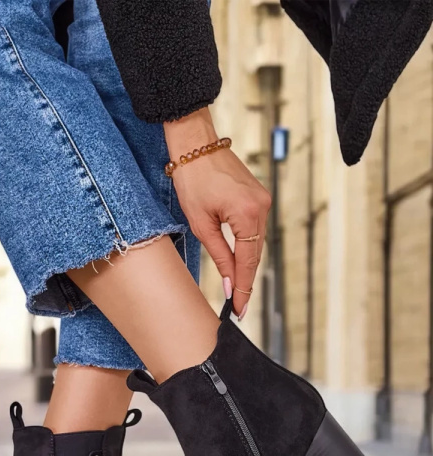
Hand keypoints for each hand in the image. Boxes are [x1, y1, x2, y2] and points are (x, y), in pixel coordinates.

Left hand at [164, 109, 270, 317]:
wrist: (196, 145)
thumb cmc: (193, 179)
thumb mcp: (201, 223)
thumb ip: (219, 255)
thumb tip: (230, 282)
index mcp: (248, 214)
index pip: (248, 261)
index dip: (244, 288)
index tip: (240, 310)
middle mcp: (262, 208)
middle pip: (255, 254)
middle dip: (246, 281)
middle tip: (239, 308)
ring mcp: (263, 201)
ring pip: (256, 243)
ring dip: (247, 265)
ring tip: (239, 292)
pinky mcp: (259, 197)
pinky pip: (255, 230)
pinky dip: (247, 247)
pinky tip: (240, 264)